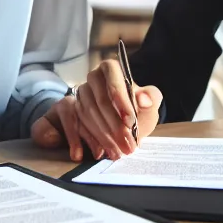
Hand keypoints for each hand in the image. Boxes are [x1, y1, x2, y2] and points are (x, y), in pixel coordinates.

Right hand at [31, 58, 161, 160]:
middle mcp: (93, 79)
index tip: (130, 121)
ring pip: (88, 114)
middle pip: (100, 100)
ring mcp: (80, 94)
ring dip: (104, 136)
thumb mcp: (149, 106)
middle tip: (128, 146)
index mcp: (111, 69)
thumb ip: (151, 98)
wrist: (126, 127)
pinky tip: (99, 152)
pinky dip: (88, 140)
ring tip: (118, 153)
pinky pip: (75, 124)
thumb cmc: (138, 112)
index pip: (112, 74)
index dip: (120, 97)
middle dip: (115, 126)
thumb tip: (144, 99)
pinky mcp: (71, 110)